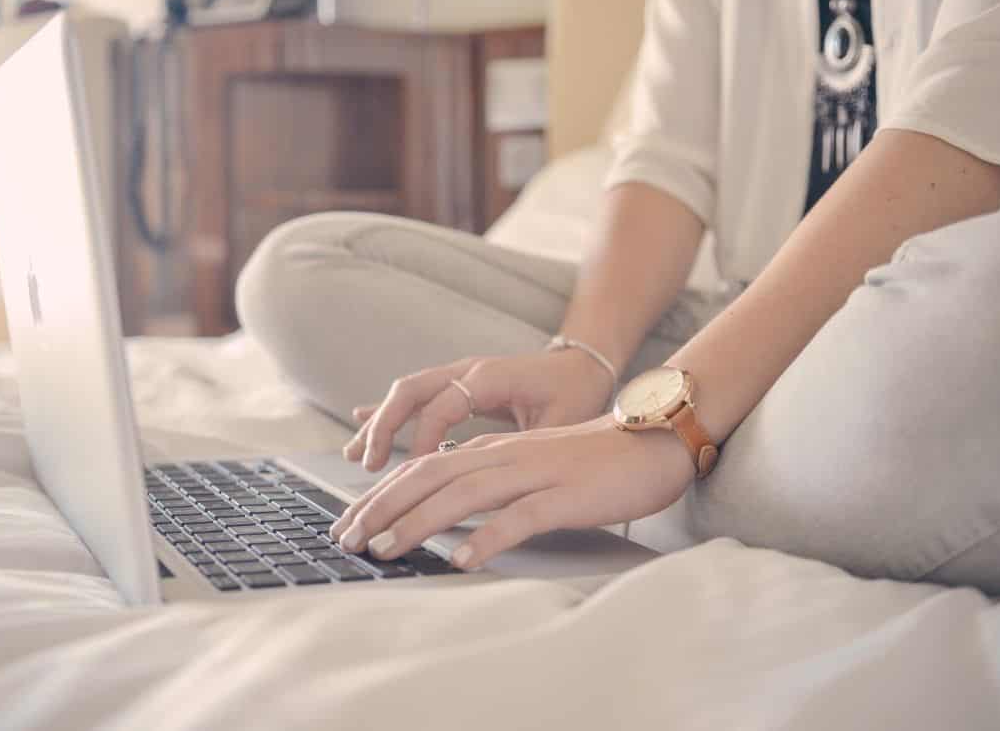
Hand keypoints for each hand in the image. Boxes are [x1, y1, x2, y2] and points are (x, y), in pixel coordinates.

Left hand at [329, 415, 695, 569]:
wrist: (652, 441)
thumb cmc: (591, 460)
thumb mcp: (530, 465)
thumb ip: (490, 479)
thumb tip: (447, 509)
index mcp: (494, 451)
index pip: (422, 468)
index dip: (381, 495)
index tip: (349, 523)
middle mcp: (505, 457)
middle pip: (429, 477)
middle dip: (381, 508)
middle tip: (346, 539)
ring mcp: (534, 474)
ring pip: (463, 494)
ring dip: (418, 523)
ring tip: (385, 549)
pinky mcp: (565, 496)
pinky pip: (520, 517)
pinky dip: (487, 538)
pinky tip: (462, 559)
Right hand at [345, 349, 615, 471]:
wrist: (584, 363)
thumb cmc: (576, 393)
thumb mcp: (561, 421)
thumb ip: (528, 443)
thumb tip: (500, 477)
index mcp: (491, 377)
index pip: (443, 406)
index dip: (425, 439)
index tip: (415, 473)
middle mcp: (468, 370)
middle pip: (411, 391)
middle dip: (384, 428)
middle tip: (368, 466)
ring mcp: (459, 375)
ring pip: (406, 393)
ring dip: (379, 423)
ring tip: (355, 457)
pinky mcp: (457, 385)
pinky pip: (415, 397)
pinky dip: (388, 412)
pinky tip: (361, 423)